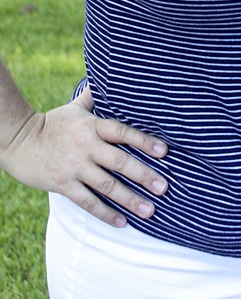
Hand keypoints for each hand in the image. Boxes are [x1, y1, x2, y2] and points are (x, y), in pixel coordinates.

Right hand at [3, 87, 168, 226]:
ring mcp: (74, 167)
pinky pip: (87, 201)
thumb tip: (107, 77)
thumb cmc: (51, 124)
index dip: (144, 141)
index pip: (123, 132)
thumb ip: (93, 98)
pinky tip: (121, 222)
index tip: (164, 152)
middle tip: (164, 188)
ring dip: (130, 199)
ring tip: (149, 210)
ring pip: (107, 185)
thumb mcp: (74, 109)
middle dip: (144, 175)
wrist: (17, 141)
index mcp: (92, 126)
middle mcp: (86, 146)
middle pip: (120, 161)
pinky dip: (105, 213)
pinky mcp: (63, 184)